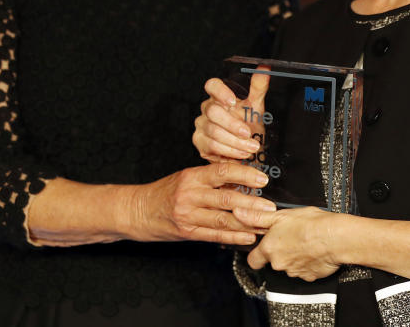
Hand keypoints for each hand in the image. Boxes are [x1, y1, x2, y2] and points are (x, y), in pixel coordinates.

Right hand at [133, 161, 275, 245]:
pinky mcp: (187, 232)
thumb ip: (210, 178)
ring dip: (247, 222)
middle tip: (271, 206)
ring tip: (265, 224)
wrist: (138, 210)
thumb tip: (241, 176)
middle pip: (227, 198)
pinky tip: (248, 236)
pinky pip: (215, 235)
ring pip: (223, 219)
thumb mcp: (186, 177)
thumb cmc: (165, 192)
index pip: (223, 171)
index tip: (262, 178)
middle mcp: (190, 195)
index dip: (245, 174)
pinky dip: (234, 237)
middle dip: (252, 203)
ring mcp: (188, 215)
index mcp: (192, 176)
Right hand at [193, 69, 269, 161]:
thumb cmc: (249, 125)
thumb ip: (258, 87)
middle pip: (213, 112)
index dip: (220, 91)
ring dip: (235, 141)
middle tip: (248, 132)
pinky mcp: (199, 141)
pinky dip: (230, 150)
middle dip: (232, 124)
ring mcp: (202, 125)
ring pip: (214, 131)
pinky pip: (212, 145)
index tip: (232, 101)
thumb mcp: (256, 106)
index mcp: (219, 96)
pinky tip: (241, 153)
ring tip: (251, 146)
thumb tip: (264, 69)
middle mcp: (208, 109)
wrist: (249, 149)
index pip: (212, 85)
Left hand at [236, 206, 340, 281]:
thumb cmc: (311, 224)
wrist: (335, 237)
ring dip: (294, 256)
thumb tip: (239, 213)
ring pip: (290, 266)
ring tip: (304, 241)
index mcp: (269, 248)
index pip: (253, 260)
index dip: (257, 254)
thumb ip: (257, 217)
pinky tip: (313, 250)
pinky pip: (305, 271)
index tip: (262, 248)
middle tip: (290, 237)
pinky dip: (308, 262)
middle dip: (280, 251)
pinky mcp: (310, 276)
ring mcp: (294, 272)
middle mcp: (279, 263)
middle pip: (273, 261)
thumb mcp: (280, 215)